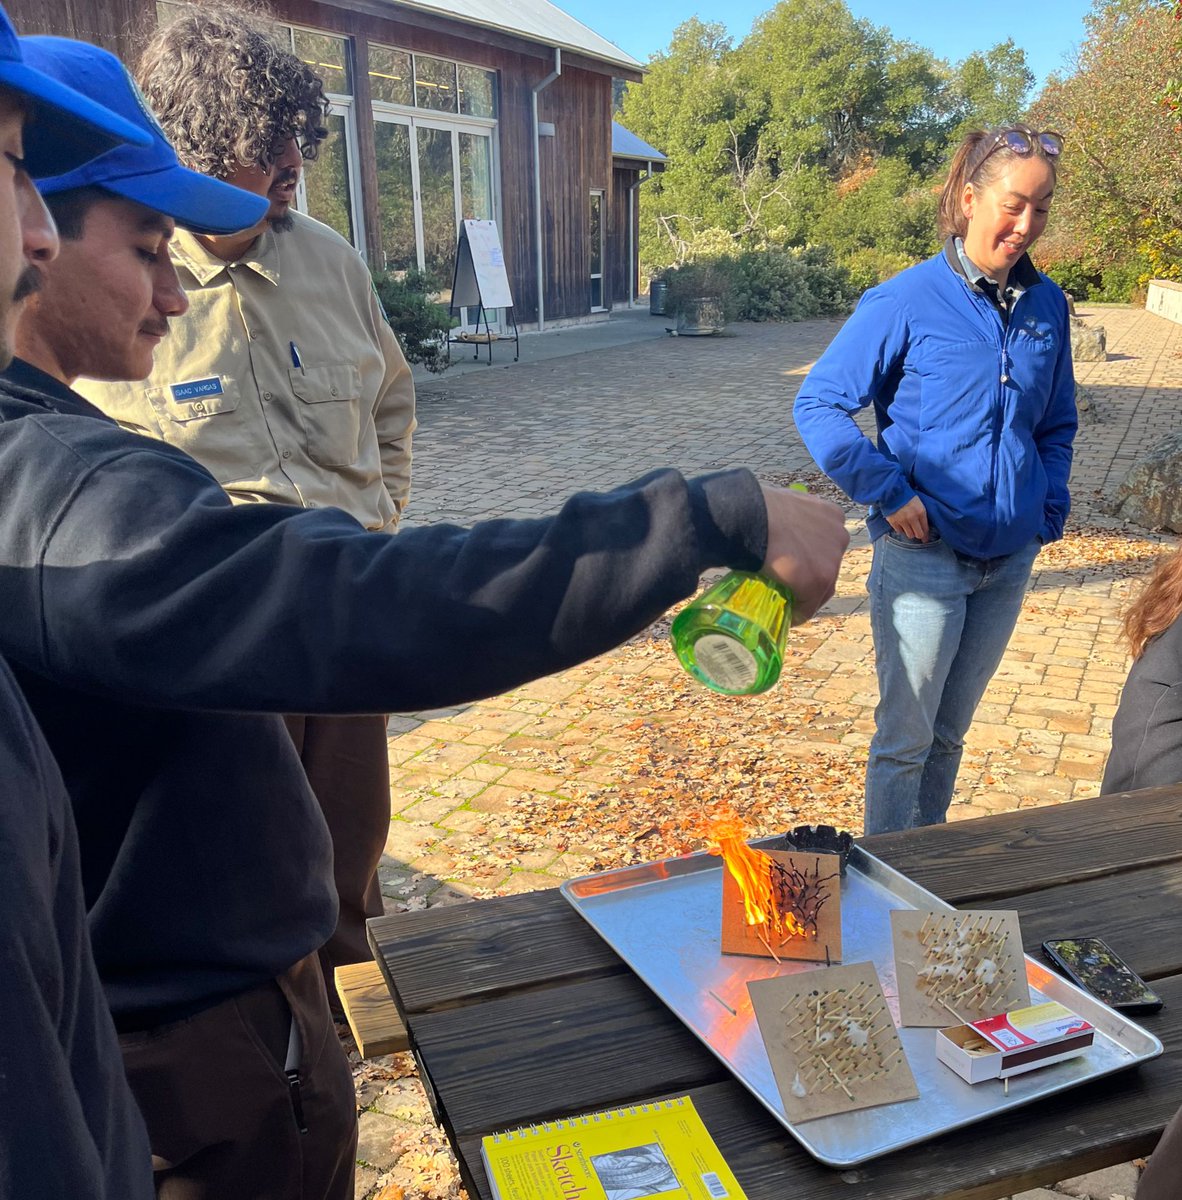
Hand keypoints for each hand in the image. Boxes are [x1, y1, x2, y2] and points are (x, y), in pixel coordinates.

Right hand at [760, 485, 848, 623]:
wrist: (749, 518)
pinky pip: (809, 605)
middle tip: (791, 586)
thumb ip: (794, 522)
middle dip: (812, 577)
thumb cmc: (758, 510)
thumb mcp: (785, 507)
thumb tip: (781, 533)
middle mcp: (840, 535)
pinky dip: (798, 613)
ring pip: (822, 588)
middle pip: (828, 567)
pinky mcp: (820, 580)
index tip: (796, 567)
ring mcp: (832, 559)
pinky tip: (786, 615)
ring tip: (788, 603)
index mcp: (832, 514)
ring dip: (806, 597)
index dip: (811, 559)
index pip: (827, 545)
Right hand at [885, 496, 928, 541]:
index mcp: (920, 512)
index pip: (925, 528)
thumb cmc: (907, 495)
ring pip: (909, 535)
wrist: (892, 491)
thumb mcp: (918, 503)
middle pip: (918, 534)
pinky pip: (899, 531)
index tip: (925, 539)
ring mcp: (902, 521)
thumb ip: (921, 514)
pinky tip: (901, 525)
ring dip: (909, 532)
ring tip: (908, 529)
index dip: (926, 535)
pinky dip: (900, 529)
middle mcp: (912, 518)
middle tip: (917, 535)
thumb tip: (922, 526)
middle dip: (918, 535)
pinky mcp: (893, 522)